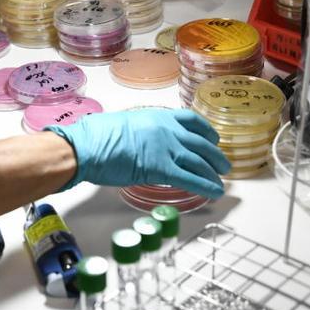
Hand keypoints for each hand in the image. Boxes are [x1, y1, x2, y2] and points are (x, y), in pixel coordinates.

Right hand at [45, 108, 229, 197]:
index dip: (207, 131)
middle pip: (201, 143)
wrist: (86, 146)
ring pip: (199, 161)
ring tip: (221, 182)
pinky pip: (190, 179)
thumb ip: (143, 130)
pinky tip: (214, 192)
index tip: (213, 139)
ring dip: (213, 173)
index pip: (191, 121)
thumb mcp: (126, 123)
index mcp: (158, 116)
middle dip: (215, 156)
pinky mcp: (161, 169)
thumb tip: (146, 140)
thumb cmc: (96, 136)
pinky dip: (205, 186)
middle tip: (223, 165)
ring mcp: (166, 148)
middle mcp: (167, 130)